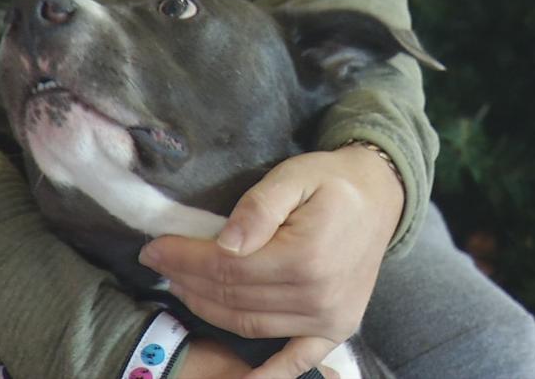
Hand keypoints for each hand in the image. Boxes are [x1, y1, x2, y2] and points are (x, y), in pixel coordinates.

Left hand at [139, 145, 403, 378]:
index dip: (184, 259)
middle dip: (188, 280)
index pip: (226, 267)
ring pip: (249, 325)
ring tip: (182, 287)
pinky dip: (268, 375)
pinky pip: (296, 360)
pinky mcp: (336, 328)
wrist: (380, 197)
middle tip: (160, 264)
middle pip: (232, 297)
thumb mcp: (293, 175)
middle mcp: (317, 295)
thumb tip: (225, 243)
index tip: (154, 248)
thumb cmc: (331, 182)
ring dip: (208, 310)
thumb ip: (259, 207)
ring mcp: (328, 318)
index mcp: (305, 256)